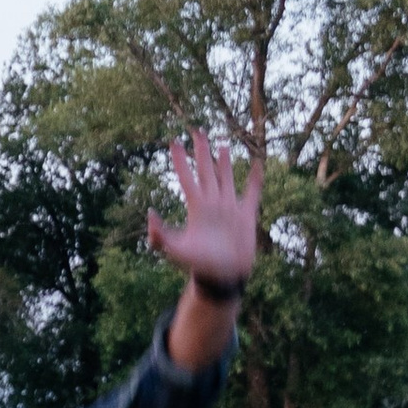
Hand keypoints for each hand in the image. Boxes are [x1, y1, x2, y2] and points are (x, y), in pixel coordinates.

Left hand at [146, 130, 261, 295]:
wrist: (224, 277)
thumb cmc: (199, 265)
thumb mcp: (176, 250)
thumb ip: (159, 235)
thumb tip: (150, 213)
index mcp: (196, 207)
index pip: (186, 177)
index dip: (180, 160)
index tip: (174, 141)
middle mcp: (212, 203)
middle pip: (205, 171)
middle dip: (201, 151)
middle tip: (197, 130)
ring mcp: (229, 207)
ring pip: (226, 178)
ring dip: (224, 161)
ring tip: (221, 143)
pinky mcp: (246, 215)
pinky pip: (252, 193)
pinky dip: (255, 180)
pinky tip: (257, 165)